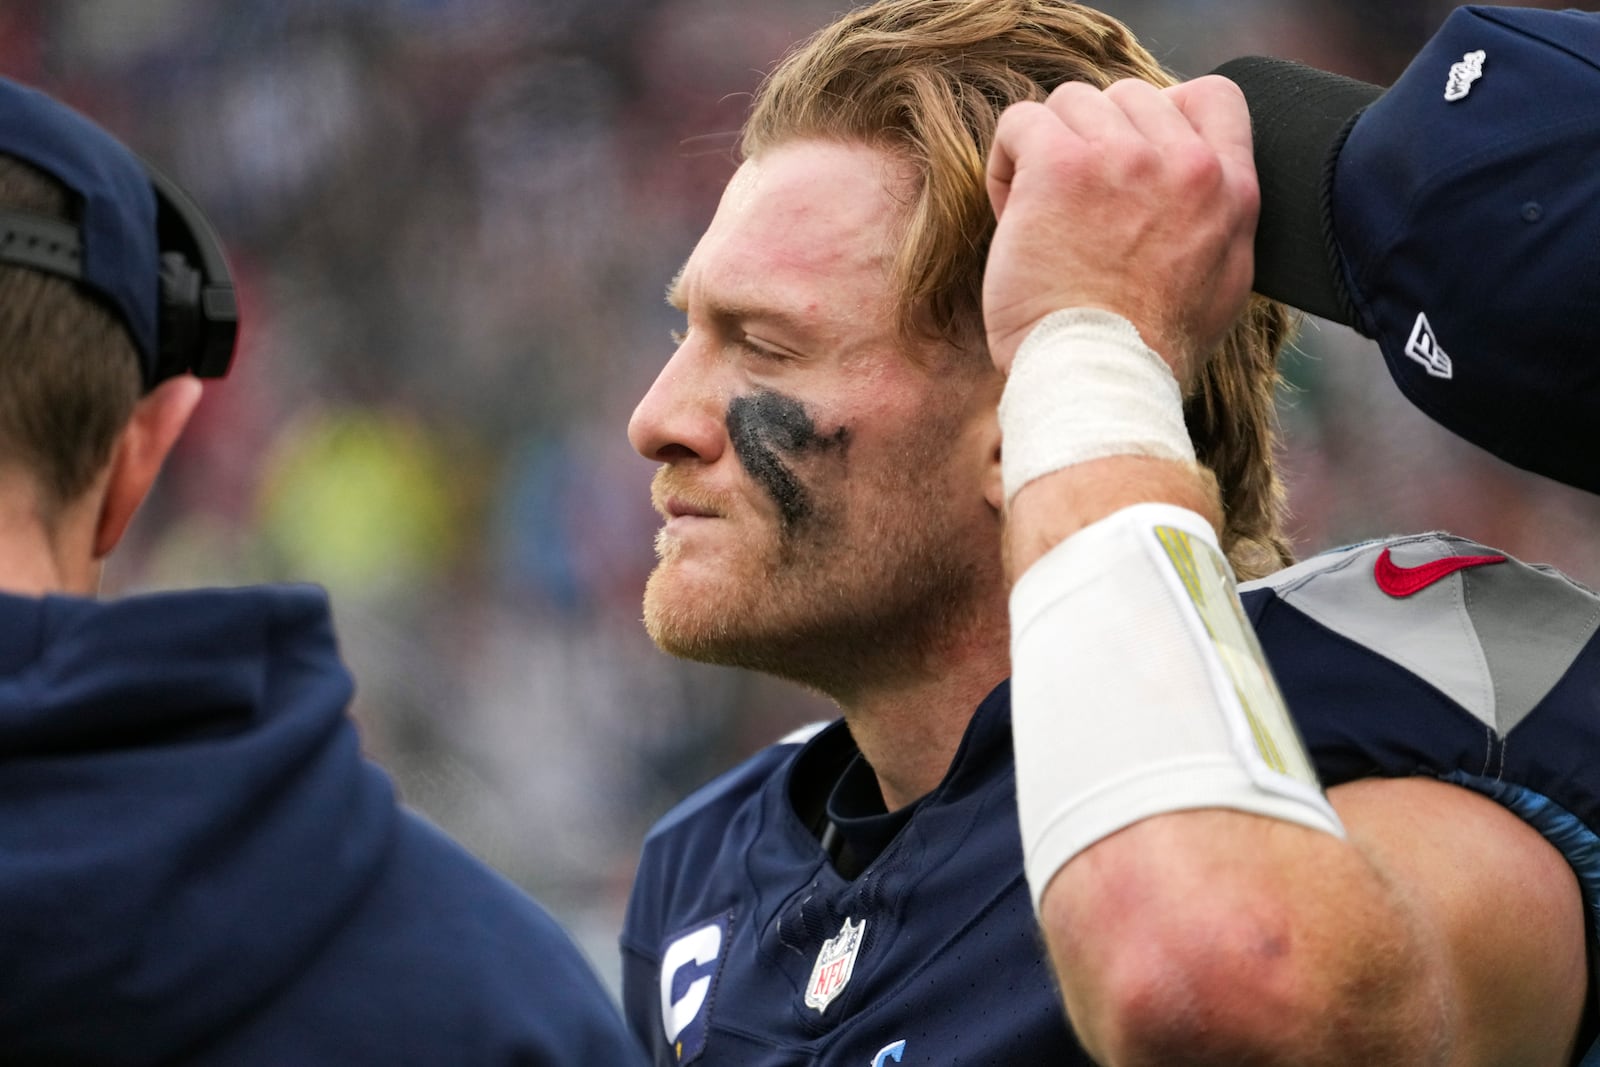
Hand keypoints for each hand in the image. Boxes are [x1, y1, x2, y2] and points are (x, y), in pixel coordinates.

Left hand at [983, 75, 1258, 384]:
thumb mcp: (1221, 286)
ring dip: (1047, 152)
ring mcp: (1124, 158)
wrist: (1098, 382)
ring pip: (1071, 104)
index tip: (1129, 158)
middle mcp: (1186, 165)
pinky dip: (1006, 161)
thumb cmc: (1142, 354)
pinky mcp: (1062, 165)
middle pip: (1129, 97)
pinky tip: (1011, 213)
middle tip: (1074, 208)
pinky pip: (1021, 122)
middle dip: (1094, 143)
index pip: (1214, 97)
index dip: (1163, 113)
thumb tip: (1197, 188)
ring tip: (1039, 216)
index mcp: (1231, 192)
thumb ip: (1216, 223)